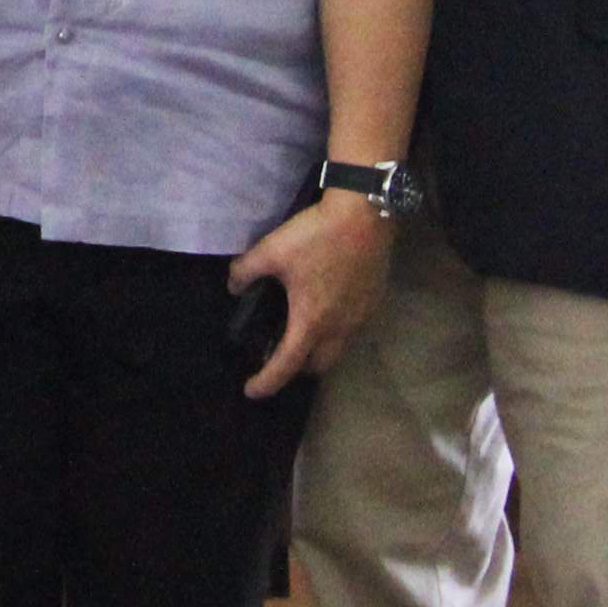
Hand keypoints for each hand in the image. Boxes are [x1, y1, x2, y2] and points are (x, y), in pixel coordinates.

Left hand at [228, 196, 395, 397]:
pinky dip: (335, 334)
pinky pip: (351, 332)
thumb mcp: (271, 249)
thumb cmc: (317, 236)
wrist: (365, 215)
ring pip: (338, 351)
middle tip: (277, 356)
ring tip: (300, 335)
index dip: (266, 382)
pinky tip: (325, 311)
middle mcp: (339, 329)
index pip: (286, 365)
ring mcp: (360, 318)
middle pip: (317, 366)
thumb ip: (245, 271)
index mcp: (311, 322)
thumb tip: (234, 287)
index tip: (251, 391)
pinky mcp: (373, 303)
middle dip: (296, 369)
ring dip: (318, 352)